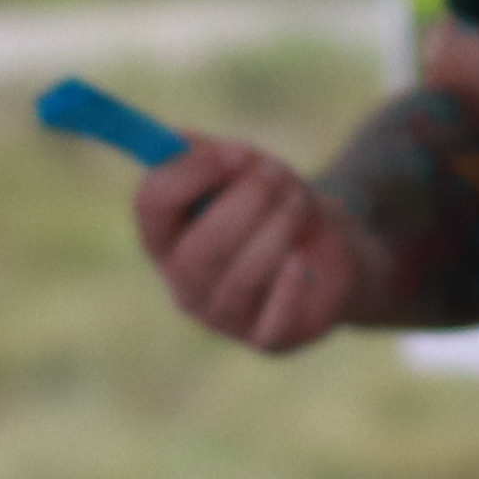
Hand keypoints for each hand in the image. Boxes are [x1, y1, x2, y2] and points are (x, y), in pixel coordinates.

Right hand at [134, 134, 370, 352]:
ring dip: (276, 228)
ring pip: (240, 277)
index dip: (191, 173)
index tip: (235, 152)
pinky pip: (272, 319)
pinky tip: (300, 260)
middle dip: (245, 203)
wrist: (327, 255)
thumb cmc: (273, 208)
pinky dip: (288, 286)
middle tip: (277, 174)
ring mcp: (221, 315)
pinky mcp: (265, 339)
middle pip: (197, 249)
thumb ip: (212, 155)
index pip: (151, 206)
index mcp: (164, 236)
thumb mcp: (246, 171)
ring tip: (299, 201)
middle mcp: (182, 280)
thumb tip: (179, 140)